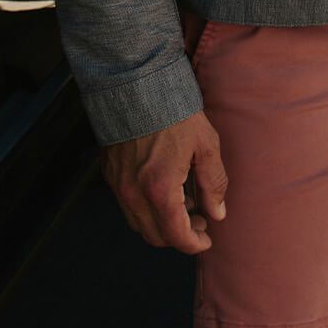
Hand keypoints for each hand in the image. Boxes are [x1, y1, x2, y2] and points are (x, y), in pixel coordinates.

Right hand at [100, 111, 227, 252]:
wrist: (137, 84)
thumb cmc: (175, 112)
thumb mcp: (205, 145)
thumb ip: (213, 184)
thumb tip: (218, 214)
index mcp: (160, 190)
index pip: (177, 237)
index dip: (195, 244)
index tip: (207, 237)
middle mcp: (134, 194)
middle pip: (156, 236)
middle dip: (180, 235)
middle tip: (200, 218)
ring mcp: (118, 185)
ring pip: (139, 223)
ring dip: (161, 223)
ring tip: (184, 202)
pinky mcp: (109, 173)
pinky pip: (126, 205)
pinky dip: (145, 207)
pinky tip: (163, 188)